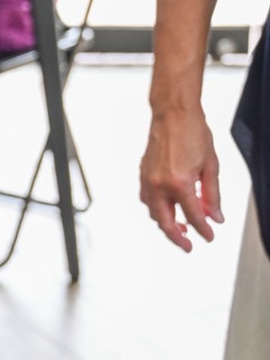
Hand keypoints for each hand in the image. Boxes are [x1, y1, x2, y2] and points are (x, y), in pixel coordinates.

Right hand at [139, 106, 224, 250]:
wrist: (173, 115)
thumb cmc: (192, 133)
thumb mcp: (211, 166)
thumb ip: (212, 195)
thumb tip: (215, 215)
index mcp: (180, 183)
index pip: (193, 216)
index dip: (203, 230)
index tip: (209, 236)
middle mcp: (160, 185)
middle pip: (166, 222)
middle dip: (178, 237)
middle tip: (188, 245)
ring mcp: (148, 180)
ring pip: (153, 213)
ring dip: (165, 223)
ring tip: (180, 227)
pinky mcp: (143, 174)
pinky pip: (147, 199)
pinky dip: (156, 208)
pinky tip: (166, 208)